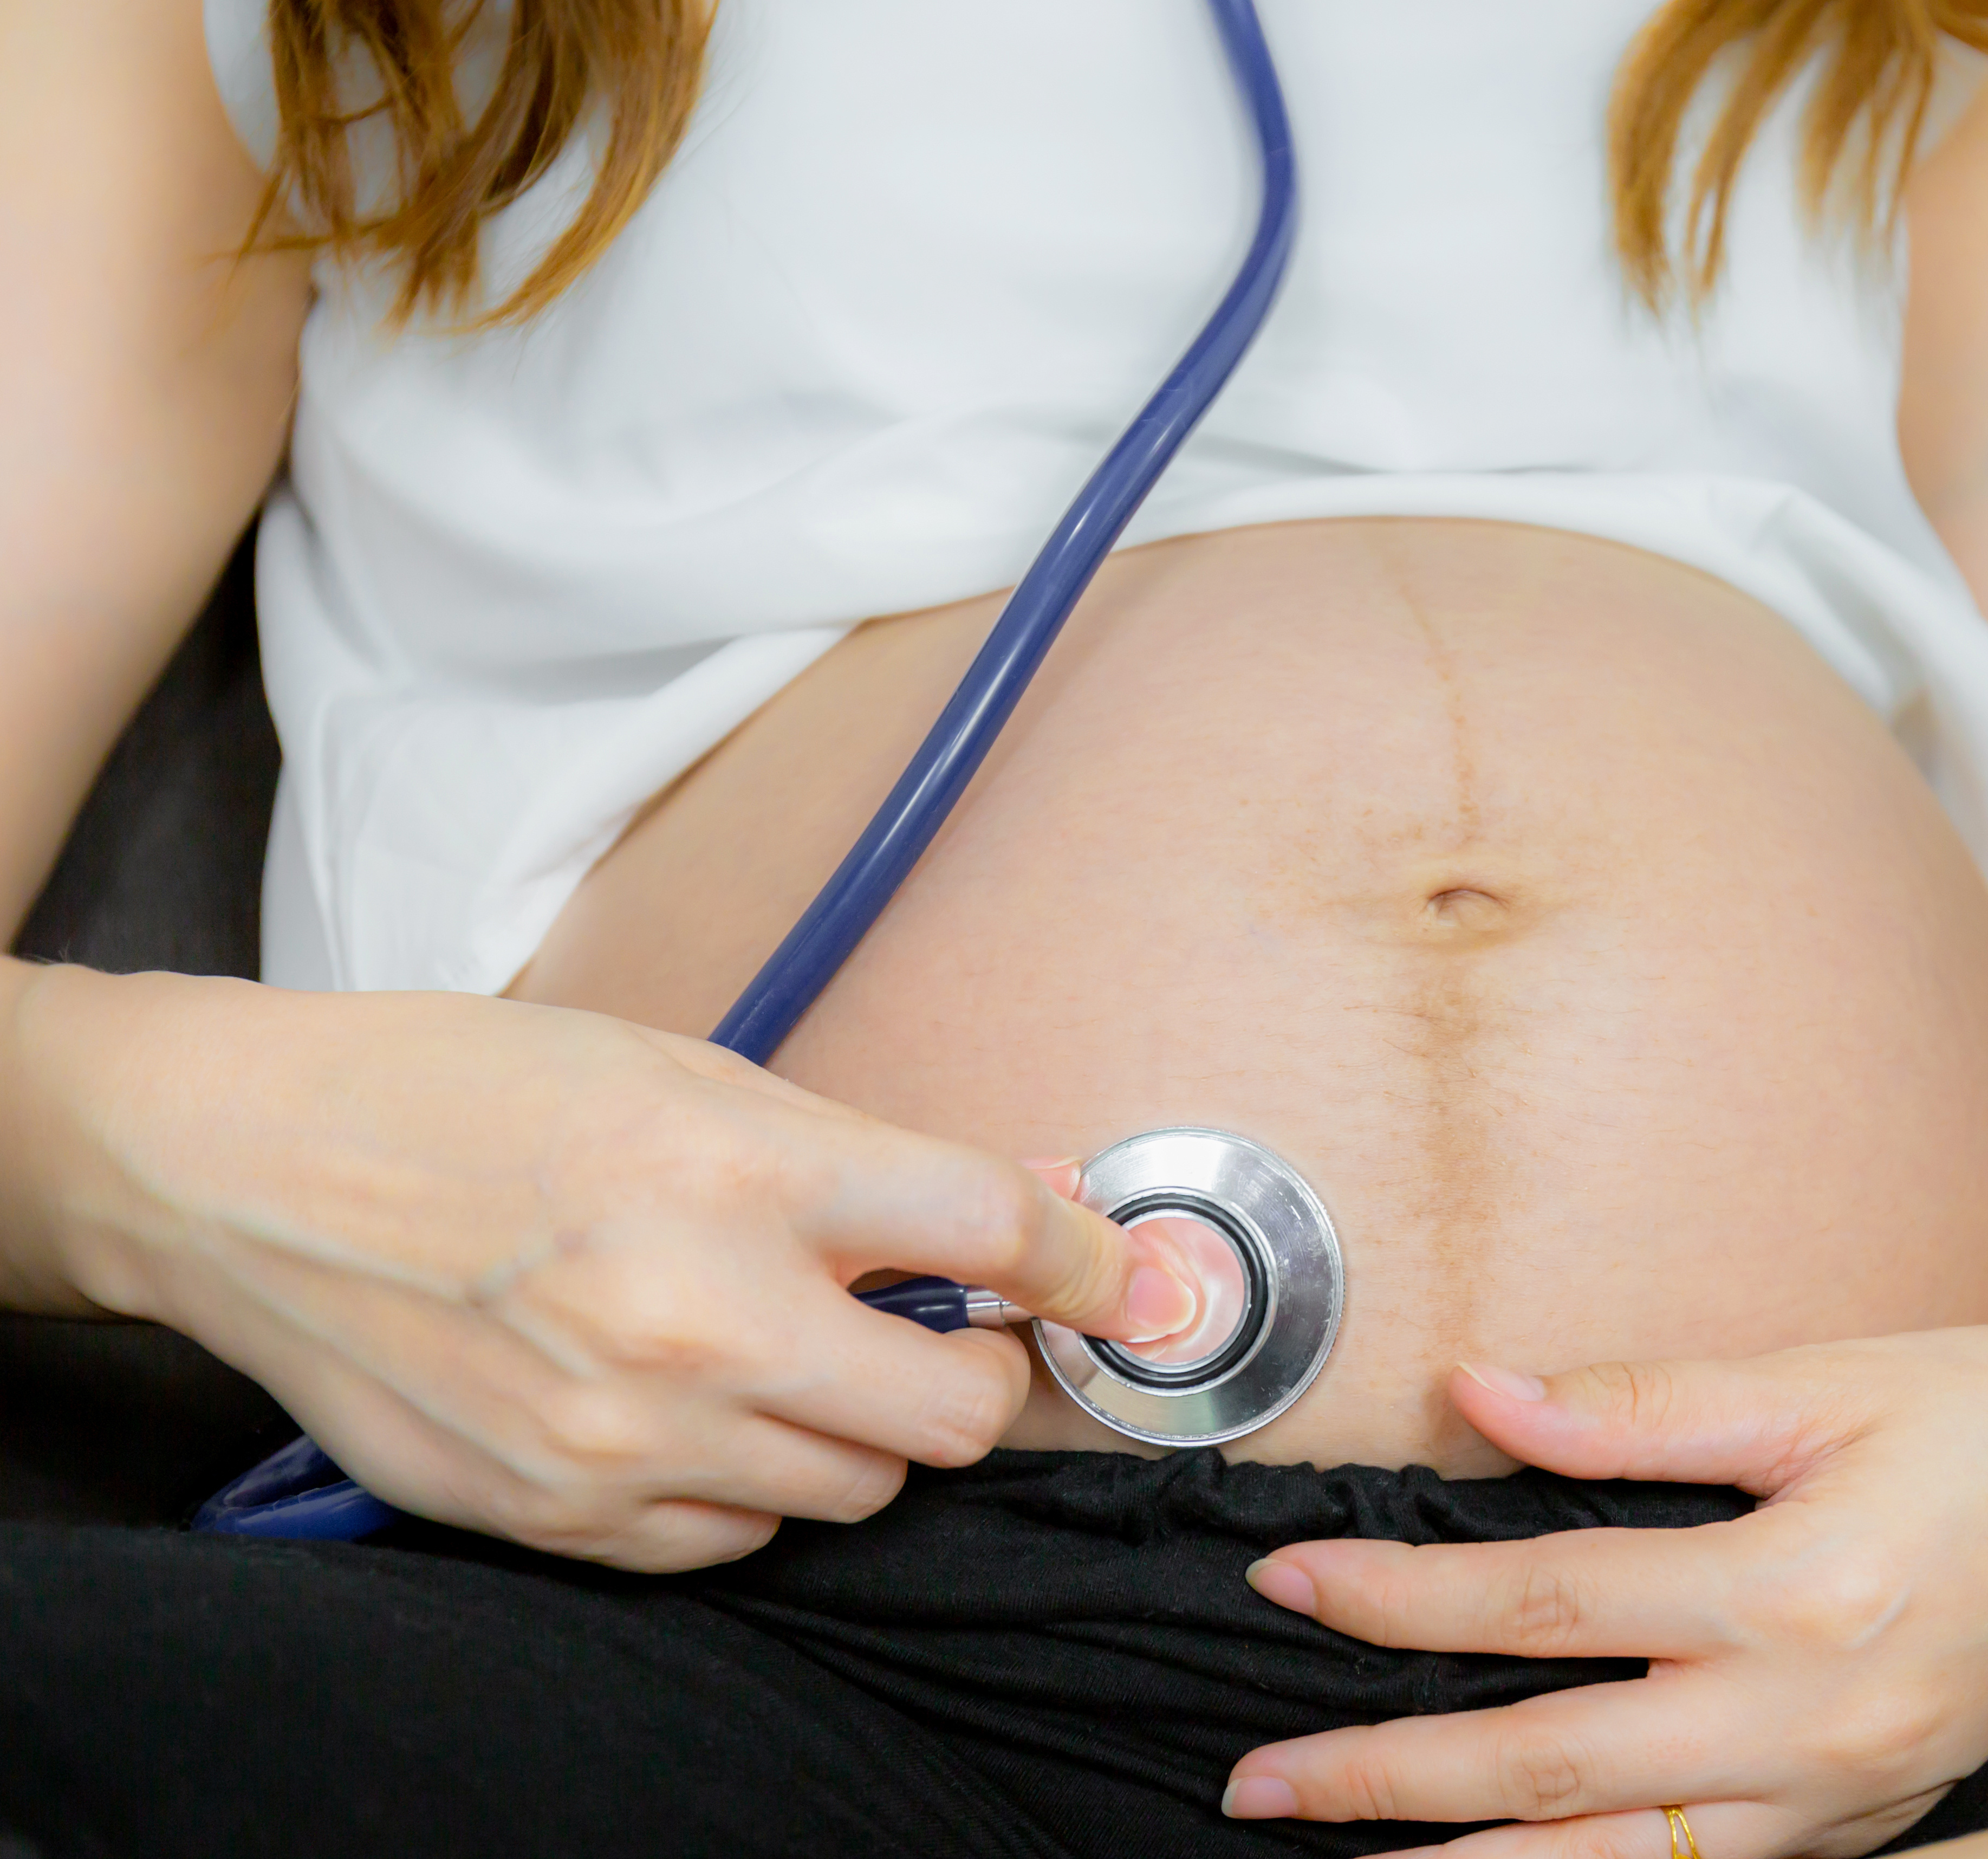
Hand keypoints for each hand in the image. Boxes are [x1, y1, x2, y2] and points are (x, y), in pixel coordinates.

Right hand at [6, 965, 1200, 1569]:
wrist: (256, 1173)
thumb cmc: (476, 1094)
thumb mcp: (692, 1068)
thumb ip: (865, 1158)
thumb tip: (1033, 1217)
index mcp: (738, 1167)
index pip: (992, 1229)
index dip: (1086, 1262)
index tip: (1115, 1280)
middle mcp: (698, 1316)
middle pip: (955, 1414)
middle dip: (977, 1372)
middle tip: (944, 1326)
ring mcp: (628, 1436)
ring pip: (860, 1490)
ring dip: (862, 1428)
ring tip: (788, 1350)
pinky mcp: (563, 1515)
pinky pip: (742, 1535)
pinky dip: (755, 1480)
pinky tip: (694, 1405)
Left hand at [1221, 1298, 1987, 1857]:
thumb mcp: (1826, 1377)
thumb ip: (1643, 1401)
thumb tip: (1482, 1394)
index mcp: (1795, 1589)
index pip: (1544, 1602)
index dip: (1401, 1598)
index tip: (1291, 1581)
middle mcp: (1815, 1718)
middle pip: (1553, 1767)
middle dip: (1386, 1780)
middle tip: (1260, 1782)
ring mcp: (1849, 1790)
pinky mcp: (1877, 1817)